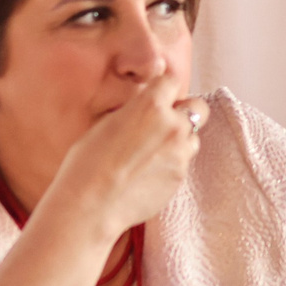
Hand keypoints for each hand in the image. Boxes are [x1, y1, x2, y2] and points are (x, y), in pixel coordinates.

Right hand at [43, 67, 200, 239]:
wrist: (90, 204)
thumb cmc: (87, 163)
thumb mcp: (106, 123)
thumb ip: (133, 112)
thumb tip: (142, 110)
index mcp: (150, 105)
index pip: (171, 80)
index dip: (163, 88)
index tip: (158, 96)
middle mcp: (172, 124)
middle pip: (197, 106)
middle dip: (186, 111)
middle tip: (166, 123)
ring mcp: (180, 151)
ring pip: (193, 137)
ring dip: (180, 140)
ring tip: (153, 154)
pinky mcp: (180, 176)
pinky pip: (183, 162)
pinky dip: (172, 164)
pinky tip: (149, 174)